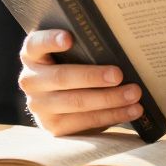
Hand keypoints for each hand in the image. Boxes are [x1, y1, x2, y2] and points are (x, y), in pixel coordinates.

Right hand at [18, 30, 144, 134]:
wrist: (60, 101)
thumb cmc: (73, 66)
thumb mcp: (71, 54)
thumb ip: (83, 48)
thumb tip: (118, 42)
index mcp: (32, 55)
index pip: (35, 44)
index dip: (51, 40)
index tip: (69, 38)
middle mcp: (30, 80)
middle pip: (61, 77)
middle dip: (92, 76)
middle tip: (118, 75)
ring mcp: (39, 106)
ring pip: (76, 102)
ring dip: (109, 99)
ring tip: (134, 94)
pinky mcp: (53, 127)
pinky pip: (85, 121)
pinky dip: (112, 115)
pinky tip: (132, 110)